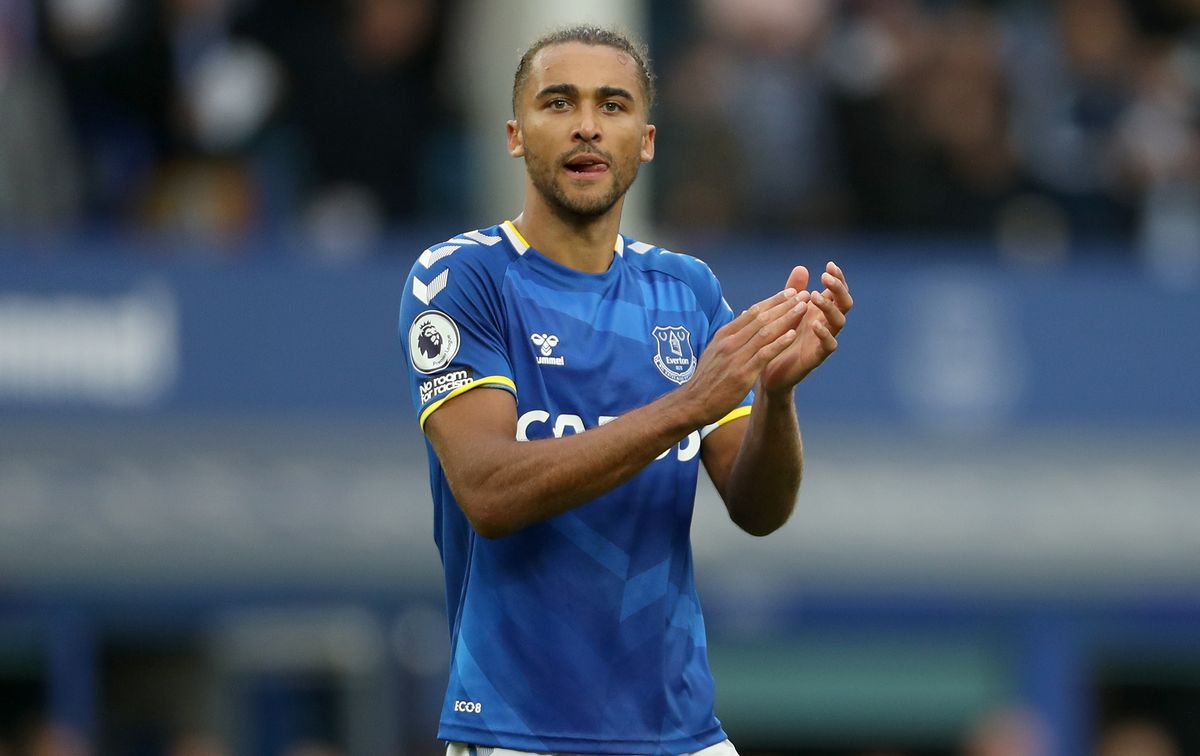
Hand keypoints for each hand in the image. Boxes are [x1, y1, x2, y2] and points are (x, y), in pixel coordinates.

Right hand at [681, 288, 808, 424]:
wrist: (693, 403)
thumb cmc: (706, 379)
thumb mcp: (715, 351)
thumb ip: (731, 335)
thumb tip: (744, 316)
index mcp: (724, 335)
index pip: (752, 312)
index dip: (773, 301)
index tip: (790, 292)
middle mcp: (729, 342)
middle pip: (761, 317)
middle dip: (784, 304)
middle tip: (803, 294)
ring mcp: (735, 357)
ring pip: (765, 332)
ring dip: (786, 318)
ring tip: (802, 308)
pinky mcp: (742, 374)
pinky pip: (764, 354)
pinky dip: (779, 343)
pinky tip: (793, 334)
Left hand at [761, 262, 852, 394]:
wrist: (767, 369)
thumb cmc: (780, 337)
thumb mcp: (785, 311)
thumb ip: (794, 291)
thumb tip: (802, 267)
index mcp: (820, 311)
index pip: (837, 291)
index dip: (837, 277)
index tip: (829, 264)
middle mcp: (826, 323)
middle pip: (844, 303)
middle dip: (838, 288)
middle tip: (825, 277)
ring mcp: (824, 340)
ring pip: (839, 321)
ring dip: (828, 307)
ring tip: (815, 296)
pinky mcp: (817, 357)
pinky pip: (829, 345)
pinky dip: (824, 334)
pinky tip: (815, 324)